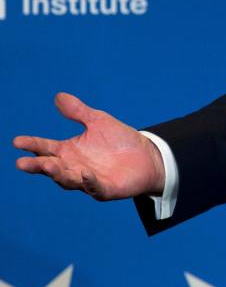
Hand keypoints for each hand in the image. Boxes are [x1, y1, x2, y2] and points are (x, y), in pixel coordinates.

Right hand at [13, 93, 164, 199]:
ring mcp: (88, 180)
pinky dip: (89, 182)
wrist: (148, 156)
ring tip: (47, 165)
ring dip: (58, 174)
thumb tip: (59, 96)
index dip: (32, 144)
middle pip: (51, 167)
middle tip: (22, 163)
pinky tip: (85, 174)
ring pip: (68, 179)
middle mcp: (74, 167)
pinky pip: (95, 187)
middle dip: (37, 165)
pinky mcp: (106, 189)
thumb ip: (78, 112)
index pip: (45, 148)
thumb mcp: (98, 121)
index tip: (17, 141)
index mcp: (68, 151)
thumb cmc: (119, 140)